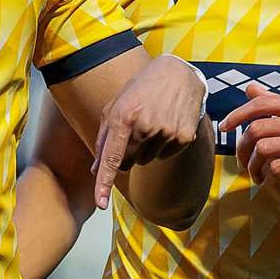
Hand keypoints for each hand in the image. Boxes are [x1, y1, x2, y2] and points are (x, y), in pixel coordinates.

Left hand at [92, 53, 207, 208]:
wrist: (178, 74)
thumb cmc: (140, 90)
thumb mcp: (116, 106)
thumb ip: (103, 139)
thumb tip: (95, 170)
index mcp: (123, 116)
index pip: (111, 157)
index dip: (104, 183)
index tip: (101, 204)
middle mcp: (145, 125)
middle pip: (128, 163)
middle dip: (126, 154)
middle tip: (134, 132)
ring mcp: (166, 132)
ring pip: (147, 161)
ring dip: (146, 149)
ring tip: (153, 122)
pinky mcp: (184, 137)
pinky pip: (165, 157)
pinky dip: (163, 147)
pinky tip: (166, 125)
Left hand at [220, 82, 279, 190]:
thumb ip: (279, 103)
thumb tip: (250, 89)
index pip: (260, 104)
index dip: (236, 115)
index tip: (224, 128)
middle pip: (256, 128)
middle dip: (242, 148)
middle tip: (243, 162)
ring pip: (263, 148)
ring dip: (252, 166)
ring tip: (257, 176)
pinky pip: (278, 167)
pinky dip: (268, 176)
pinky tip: (270, 181)